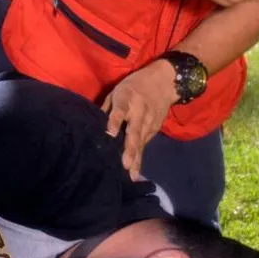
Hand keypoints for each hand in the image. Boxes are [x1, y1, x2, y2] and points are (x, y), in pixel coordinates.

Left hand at [102, 60, 177, 178]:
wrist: (164, 82)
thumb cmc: (134, 86)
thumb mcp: (117, 90)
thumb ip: (107, 108)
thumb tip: (94, 125)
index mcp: (127, 99)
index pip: (120, 111)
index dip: (115, 122)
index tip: (110, 134)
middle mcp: (139, 112)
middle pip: (134, 132)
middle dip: (130, 149)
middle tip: (125, 165)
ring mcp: (149, 122)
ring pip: (141, 142)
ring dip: (137, 159)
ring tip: (132, 175)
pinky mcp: (155, 129)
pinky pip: (145, 144)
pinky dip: (140, 157)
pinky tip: (135, 171)